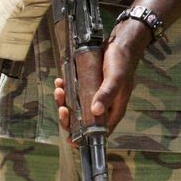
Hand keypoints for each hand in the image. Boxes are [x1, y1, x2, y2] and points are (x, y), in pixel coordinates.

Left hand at [55, 19, 150, 136]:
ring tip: (59, 90)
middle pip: (82, 121)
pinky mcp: (88, 86)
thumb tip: (95, 111)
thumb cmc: (122, 62)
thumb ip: (107, 94)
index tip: (69, 138)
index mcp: (113, 111)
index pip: (98, 132)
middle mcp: (103, 106)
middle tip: (62, 106)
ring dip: (64, 101)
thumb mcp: (115, 78)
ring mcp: (94, 96)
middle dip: (69, 117)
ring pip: (75, 107)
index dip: (83, 138)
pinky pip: (73, 93)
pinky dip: (65, 89)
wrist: (120, 43)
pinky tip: (61, 81)